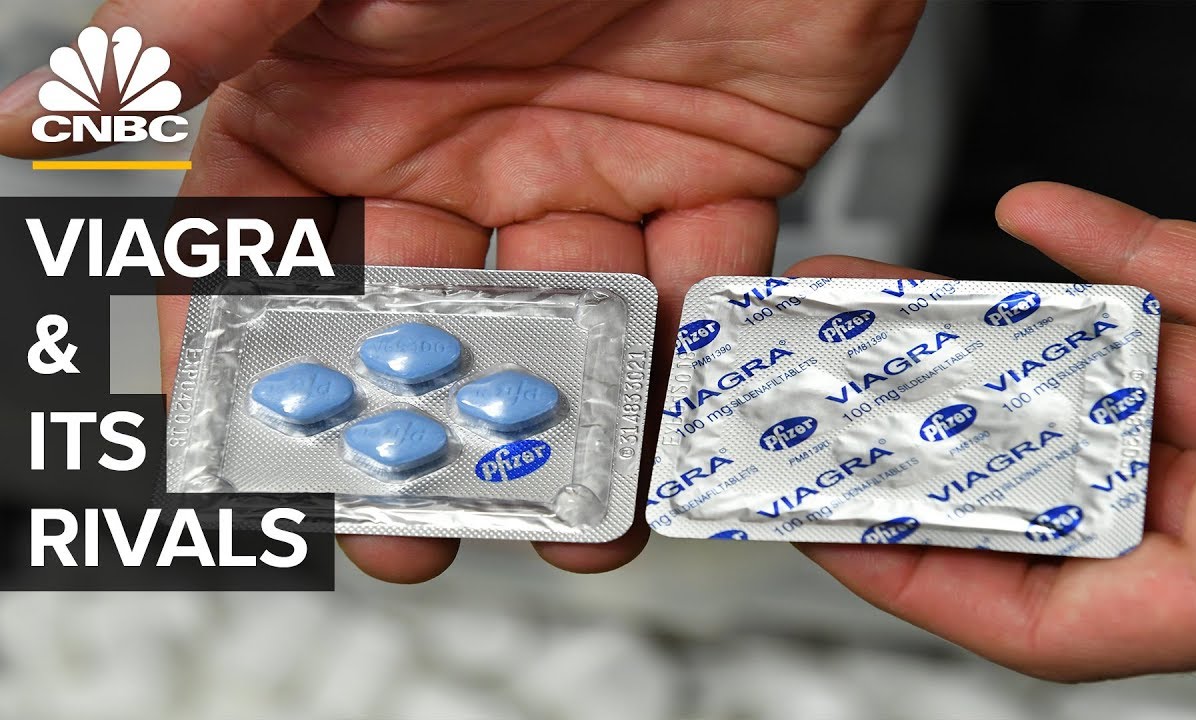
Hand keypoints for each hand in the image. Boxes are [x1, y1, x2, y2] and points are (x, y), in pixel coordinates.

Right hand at [0, 0, 921, 581]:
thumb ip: (202, 30)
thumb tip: (34, 110)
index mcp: (352, 99)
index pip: (272, 248)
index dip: (248, 351)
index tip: (246, 451)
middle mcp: (461, 147)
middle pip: (422, 320)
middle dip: (417, 428)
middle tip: (417, 522)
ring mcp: (585, 166)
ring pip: (566, 326)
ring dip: (569, 422)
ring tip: (574, 513)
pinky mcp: (708, 175)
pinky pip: (697, 286)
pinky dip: (693, 353)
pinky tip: (679, 421)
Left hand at [794, 181, 1195, 680]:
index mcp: (1193, 589)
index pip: (1015, 591)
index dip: (906, 560)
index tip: (817, 522)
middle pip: (1010, 453)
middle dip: (906, 417)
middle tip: (819, 382)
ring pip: (1058, 355)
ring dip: (960, 321)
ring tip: (869, 296)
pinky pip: (1165, 266)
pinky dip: (1096, 236)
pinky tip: (1027, 213)